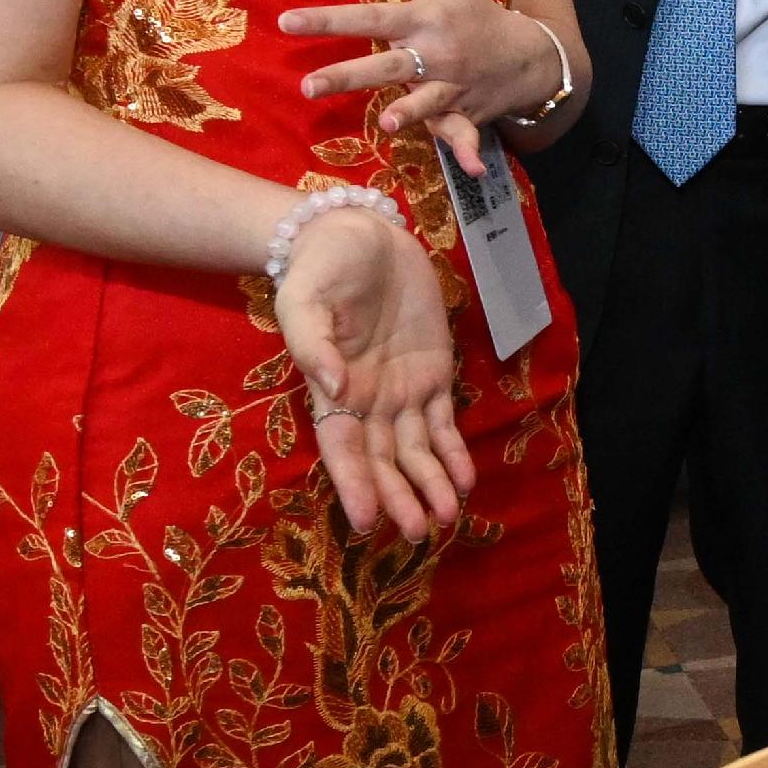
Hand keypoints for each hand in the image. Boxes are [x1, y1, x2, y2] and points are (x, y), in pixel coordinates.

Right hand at [274, 202, 473, 540]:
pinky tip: (464, 482)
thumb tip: (333, 388)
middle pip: (383, 461)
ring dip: (430, 484)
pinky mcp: (433, 372)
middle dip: (400, 497)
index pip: (342, 450)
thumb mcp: (303, 302)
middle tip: (420, 532)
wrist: (357, 234)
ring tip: (446, 517)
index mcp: (331, 391)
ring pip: (416, 450)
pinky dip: (454, 452)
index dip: (355, 485)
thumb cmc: (321, 269)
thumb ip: (313, 346)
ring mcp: (402, 390)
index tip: (368, 522)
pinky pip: (444, 421)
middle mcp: (367, 401)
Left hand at [278, 0, 557, 174]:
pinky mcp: (465, 114)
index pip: (370, 18)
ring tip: (388, 123)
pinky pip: (466, 134)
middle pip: (386, 66)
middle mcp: (435, 54)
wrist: (527, 55)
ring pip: (425, 101)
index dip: (329, 21)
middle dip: (348, 76)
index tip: (286, 22)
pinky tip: (472, 169)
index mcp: (424, 21)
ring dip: (411, 112)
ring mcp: (451, 87)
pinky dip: (470, 150)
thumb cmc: (476, 18)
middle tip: (308, 86)